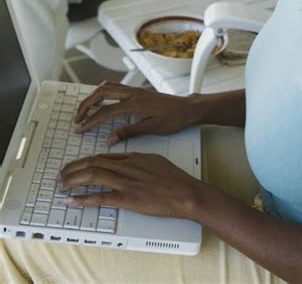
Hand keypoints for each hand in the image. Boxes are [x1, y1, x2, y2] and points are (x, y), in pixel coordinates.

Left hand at [59, 152, 200, 218]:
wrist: (184, 192)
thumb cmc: (173, 178)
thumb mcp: (154, 159)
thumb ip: (136, 158)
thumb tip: (124, 157)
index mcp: (132, 157)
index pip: (101, 155)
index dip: (84, 160)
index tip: (74, 165)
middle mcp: (126, 167)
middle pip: (93, 162)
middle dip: (73, 168)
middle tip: (61, 174)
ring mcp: (126, 182)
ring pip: (93, 175)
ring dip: (73, 179)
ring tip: (61, 184)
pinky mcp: (128, 198)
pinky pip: (101, 197)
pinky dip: (83, 199)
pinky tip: (72, 201)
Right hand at [75, 81, 195, 142]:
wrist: (187, 108)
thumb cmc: (173, 119)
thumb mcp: (152, 129)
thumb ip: (129, 132)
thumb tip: (110, 139)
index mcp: (135, 103)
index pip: (106, 111)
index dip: (91, 120)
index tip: (80, 128)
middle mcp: (133, 93)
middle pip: (101, 93)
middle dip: (86, 104)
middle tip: (77, 118)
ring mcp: (134, 90)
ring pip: (107, 87)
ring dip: (93, 97)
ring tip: (85, 110)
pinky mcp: (137, 91)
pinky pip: (115, 86)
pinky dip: (103, 92)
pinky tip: (101, 101)